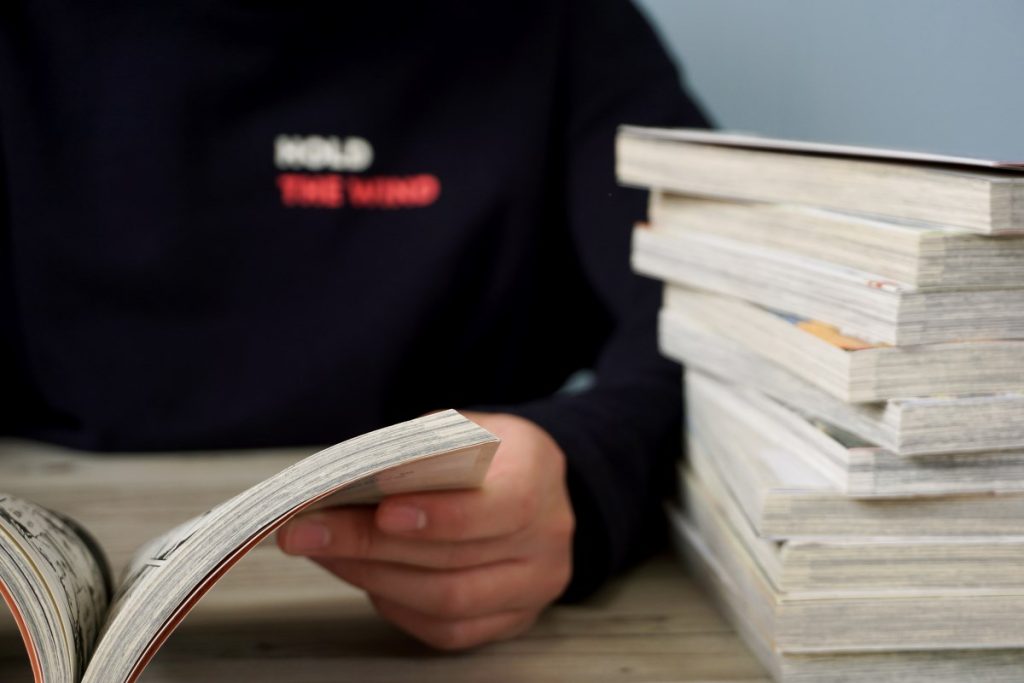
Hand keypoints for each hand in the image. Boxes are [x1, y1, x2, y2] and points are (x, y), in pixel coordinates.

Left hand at [276, 411, 574, 649]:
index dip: (441, 516)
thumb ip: (420, 450)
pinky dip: (395, 604)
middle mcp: (547, 538)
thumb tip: (351, 479)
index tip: (380, 512)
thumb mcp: (461, 428)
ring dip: (373, 576)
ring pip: (448, 601)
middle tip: (309, 530)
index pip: (502, 506)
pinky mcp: (510, 620)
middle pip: (457, 560)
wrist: (531, 482)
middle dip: (373, 545)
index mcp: (539, 473)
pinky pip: (446, 629)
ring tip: (322, 549)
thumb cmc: (486, 452)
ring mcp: (534, 586)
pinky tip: (360, 574)